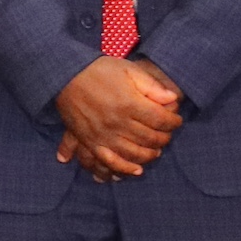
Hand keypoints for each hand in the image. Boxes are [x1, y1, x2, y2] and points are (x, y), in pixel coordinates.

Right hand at [53, 57, 182, 180]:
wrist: (64, 75)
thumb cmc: (99, 70)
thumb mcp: (128, 70)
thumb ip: (152, 85)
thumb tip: (173, 99)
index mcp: (129, 103)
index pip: (161, 120)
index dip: (174, 122)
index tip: (176, 120)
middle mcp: (117, 122)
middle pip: (150, 138)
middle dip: (164, 138)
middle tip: (167, 134)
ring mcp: (103, 134)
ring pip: (134, 153)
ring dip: (150, 154)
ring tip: (156, 150)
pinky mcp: (90, 141)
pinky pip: (110, 161)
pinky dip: (125, 168)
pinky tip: (136, 170)